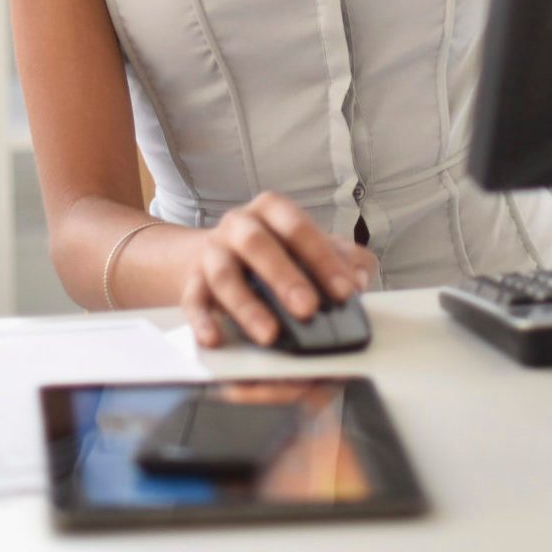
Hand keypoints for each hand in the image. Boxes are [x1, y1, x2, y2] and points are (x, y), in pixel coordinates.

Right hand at [180, 191, 379, 347]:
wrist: (219, 257)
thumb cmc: (278, 253)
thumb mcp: (312, 247)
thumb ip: (344, 258)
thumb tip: (360, 277)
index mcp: (272, 211)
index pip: (298, 228)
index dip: (323, 258)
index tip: (346, 291)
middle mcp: (238, 226)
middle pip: (258, 245)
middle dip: (285, 278)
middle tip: (308, 310)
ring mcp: (211, 254)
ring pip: (225, 276)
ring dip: (248, 307)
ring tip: (270, 335)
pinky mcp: (192, 284)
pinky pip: (193, 303)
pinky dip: (203, 322)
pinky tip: (216, 340)